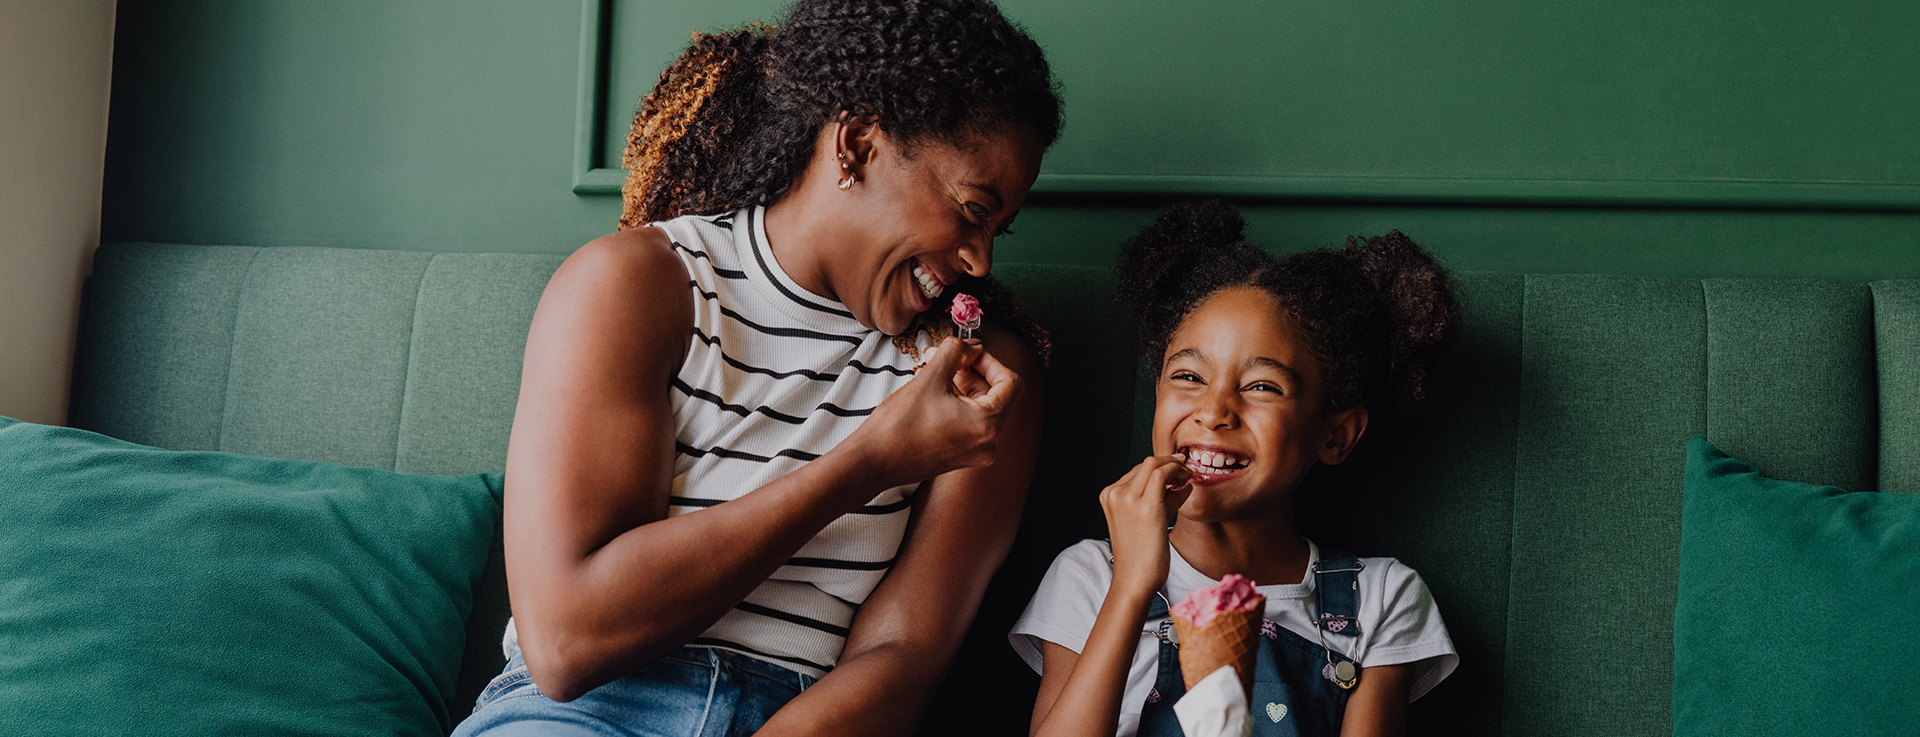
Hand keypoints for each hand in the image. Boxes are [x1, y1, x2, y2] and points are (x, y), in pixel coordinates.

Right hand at [846, 337, 1021, 490]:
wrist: (873, 461)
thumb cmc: (899, 426)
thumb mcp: (931, 377)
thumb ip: (956, 353)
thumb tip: (971, 346)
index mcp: (987, 425)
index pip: (1010, 383)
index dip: (990, 361)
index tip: (968, 352)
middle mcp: (987, 443)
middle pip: (993, 395)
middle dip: (968, 370)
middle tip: (942, 356)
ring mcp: (973, 453)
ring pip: (977, 407)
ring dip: (957, 384)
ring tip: (928, 369)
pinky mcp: (959, 457)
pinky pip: (966, 422)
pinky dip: (952, 402)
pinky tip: (927, 389)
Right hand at [1099, 455, 1192, 597]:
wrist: (1134, 580)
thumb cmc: (1140, 556)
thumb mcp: (1142, 520)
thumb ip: (1158, 499)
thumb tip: (1181, 484)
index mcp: (1110, 496)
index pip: (1138, 470)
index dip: (1161, 468)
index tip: (1177, 472)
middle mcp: (1116, 494)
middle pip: (1147, 463)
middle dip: (1171, 463)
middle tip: (1187, 471)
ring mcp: (1128, 499)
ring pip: (1155, 464)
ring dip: (1177, 466)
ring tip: (1189, 476)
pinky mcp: (1146, 507)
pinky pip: (1164, 475)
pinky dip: (1179, 473)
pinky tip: (1188, 482)